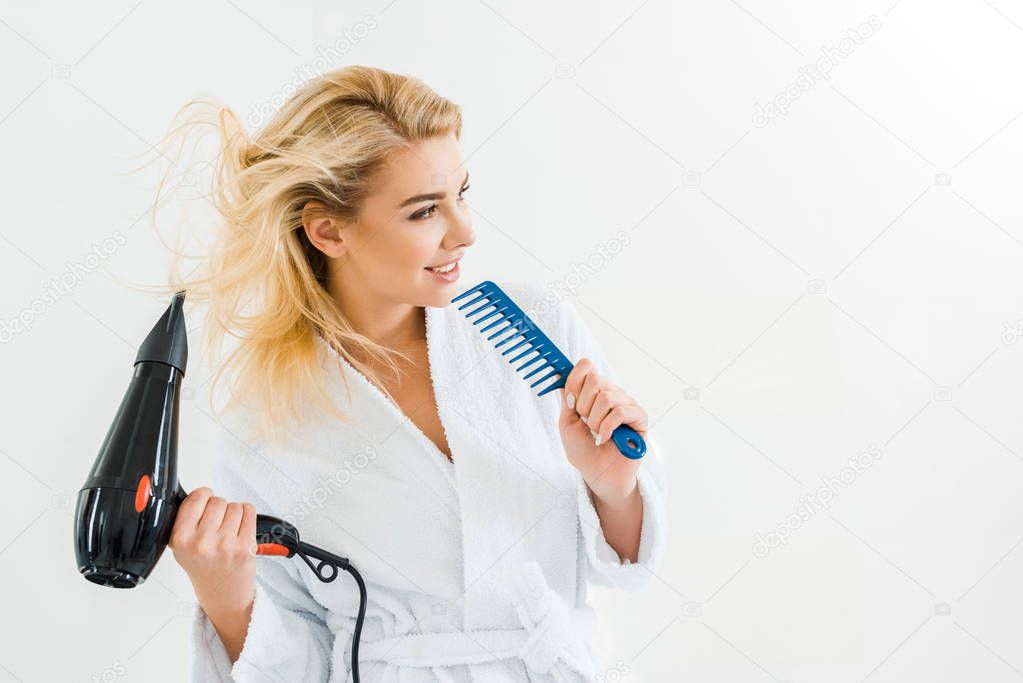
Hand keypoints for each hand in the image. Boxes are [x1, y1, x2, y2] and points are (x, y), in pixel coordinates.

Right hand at [169, 487, 257, 615]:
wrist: (222, 595)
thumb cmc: (204, 568)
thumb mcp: (181, 547)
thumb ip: (185, 521)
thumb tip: (197, 494)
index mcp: (181, 539)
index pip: (195, 498)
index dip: (203, 496)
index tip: (204, 501)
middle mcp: (202, 542)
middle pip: (217, 501)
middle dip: (218, 508)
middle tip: (217, 523)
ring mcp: (225, 544)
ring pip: (234, 506)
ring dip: (233, 513)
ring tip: (228, 529)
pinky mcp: (245, 546)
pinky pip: (249, 511)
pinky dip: (247, 514)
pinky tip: (240, 528)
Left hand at [558, 358, 647, 502]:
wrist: (598, 474)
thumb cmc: (583, 450)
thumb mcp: (567, 422)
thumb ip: (566, 398)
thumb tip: (558, 374)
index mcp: (594, 391)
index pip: (586, 366)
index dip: (574, 380)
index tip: (570, 401)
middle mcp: (612, 392)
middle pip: (595, 379)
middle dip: (583, 406)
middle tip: (585, 423)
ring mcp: (626, 403)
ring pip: (606, 397)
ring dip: (594, 420)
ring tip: (596, 433)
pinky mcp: (639, 417)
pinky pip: (620, 412)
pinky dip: (607, 427)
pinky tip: (605, 439)